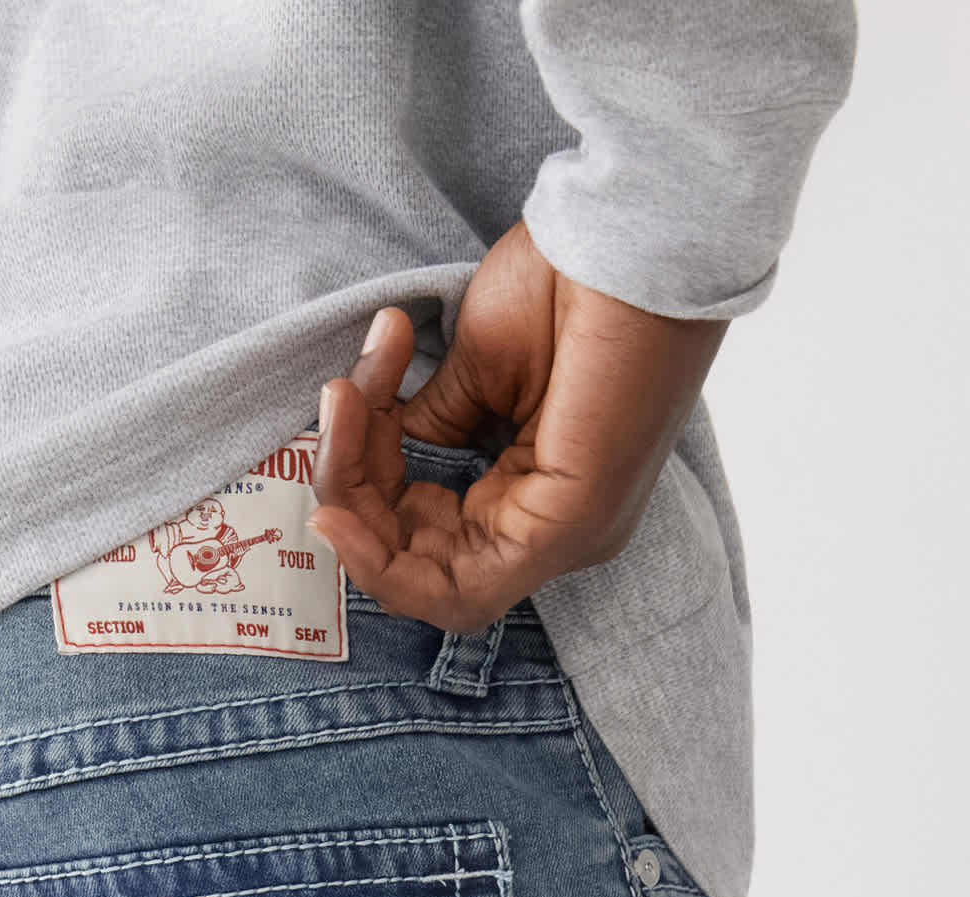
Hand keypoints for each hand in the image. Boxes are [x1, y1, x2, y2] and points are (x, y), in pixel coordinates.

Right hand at [307, 221, 725, 633]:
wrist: (632, 232)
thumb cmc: (570, 279)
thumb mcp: (477, 367)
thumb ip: (430, 425)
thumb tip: (382, 451)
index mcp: (543, 496)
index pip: (432, 537)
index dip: (370, 484)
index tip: (349, 399)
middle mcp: (556, 532)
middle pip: (421, 564)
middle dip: (354, 487)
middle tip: (338, 399)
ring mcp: (564, 537)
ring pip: (429, 584)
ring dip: (358, 505)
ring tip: (342, 407)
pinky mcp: (565, 530)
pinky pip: (457, 591)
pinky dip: (383, 560)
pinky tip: (337, 508)